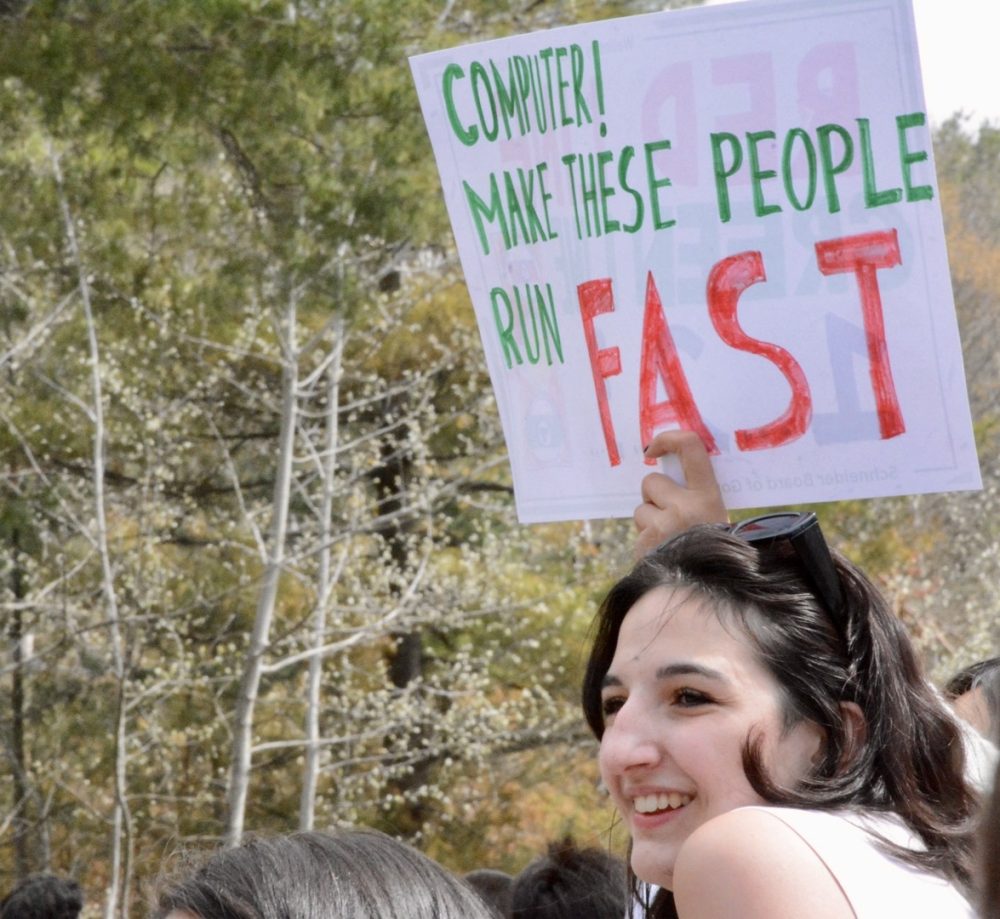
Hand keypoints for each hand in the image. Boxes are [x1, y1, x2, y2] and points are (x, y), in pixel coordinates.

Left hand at [633, 430, 728, 557]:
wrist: (708, 594)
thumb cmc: (716, 551)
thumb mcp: (716, 519)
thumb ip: (697, 497)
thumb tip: (668, 477)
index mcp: (708, 497)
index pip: (690, 448)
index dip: (669, 439)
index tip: (655, 448)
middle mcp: (684, 507)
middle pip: (651, 482)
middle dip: (654, 495)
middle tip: (670, 513)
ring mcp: (662, 526)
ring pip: (641, 510)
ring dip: (650, 521)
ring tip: (670, 539)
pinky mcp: (644, 545)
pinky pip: (638, 533)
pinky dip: (647, 542)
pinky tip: (664, 555)